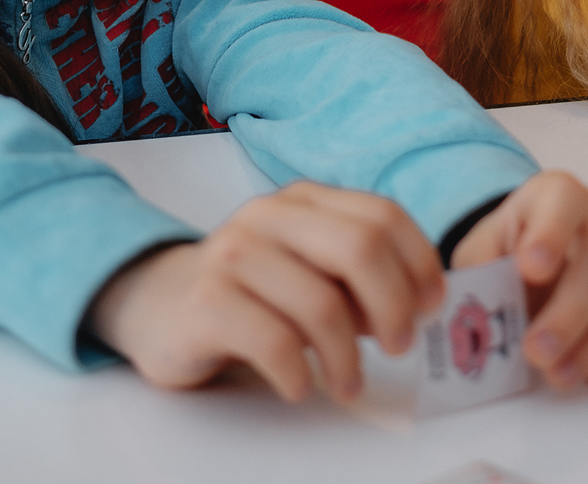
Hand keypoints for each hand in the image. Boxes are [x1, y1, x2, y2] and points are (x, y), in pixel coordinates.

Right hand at [87, 181, 442, 400]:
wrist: (156, 303)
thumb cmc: (251, 291)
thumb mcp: (308, 267)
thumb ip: (358, 275)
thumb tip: (420, 304)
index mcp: (304, 200)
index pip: (382, 215)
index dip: (419, 263)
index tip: (431, 307)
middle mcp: (269, 216)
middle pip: (360, 249)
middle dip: (393, 306)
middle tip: (400, 347)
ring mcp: (234, 255)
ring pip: (321, 304)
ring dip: (348, 358)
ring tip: (347, 383)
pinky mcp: (206, 302)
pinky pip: (275, 343)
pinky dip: (300, 375)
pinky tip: (299, 386)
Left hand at [450, 171, 587, 388]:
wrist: (539, 261)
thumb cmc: (509, 254)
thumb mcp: (481, 253)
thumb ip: (480, 271)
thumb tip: (478, 303)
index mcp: (559, 193)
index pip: (563, 203)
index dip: (550, 235)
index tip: (530, 271)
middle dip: (570, 314)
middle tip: (536, 353)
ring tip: (558, 377)